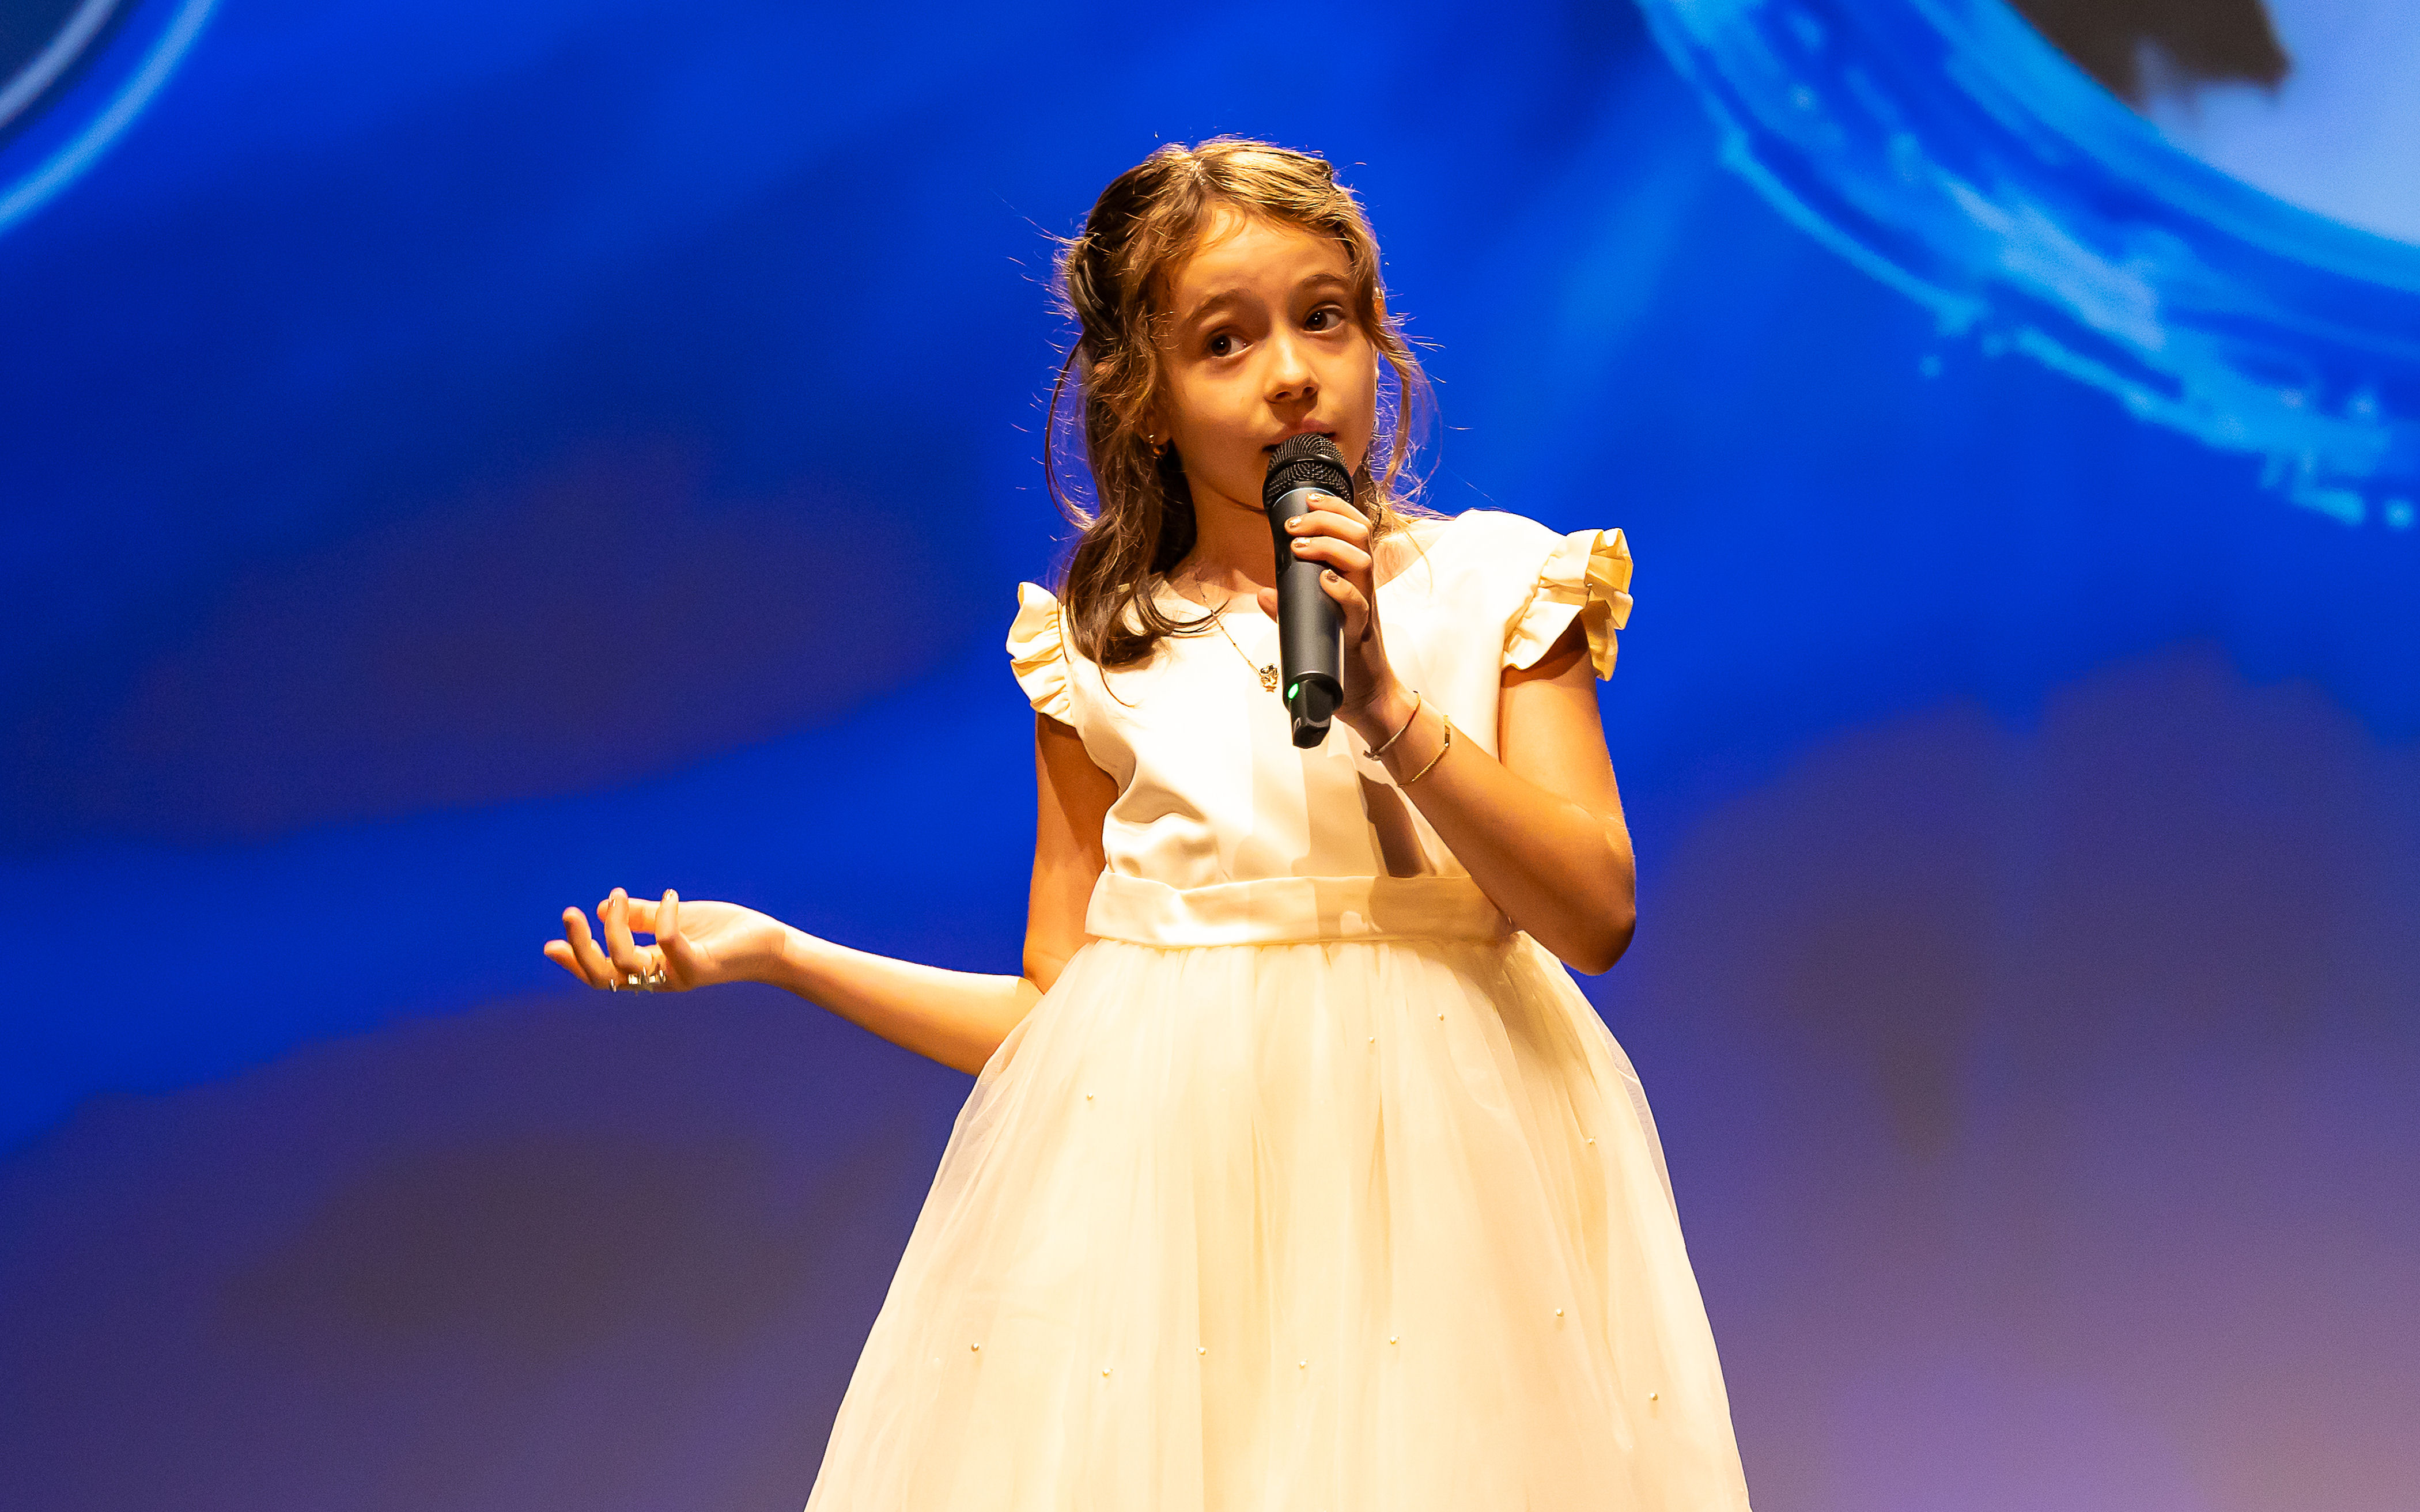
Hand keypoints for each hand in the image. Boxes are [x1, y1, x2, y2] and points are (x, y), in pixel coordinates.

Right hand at [543, 887, 784, 992]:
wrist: (770, 943)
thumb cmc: (725, 932)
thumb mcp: (675, 918)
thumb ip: (642, 916)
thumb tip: (602, 906)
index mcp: (650, 968)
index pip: (603, 972)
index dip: (576, 961)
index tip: (551, 945)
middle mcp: (659, 978)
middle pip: (605, 975)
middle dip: (582, 947)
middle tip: (570, 912)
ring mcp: (679, 975)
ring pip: (627, 962)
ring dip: (615, 926)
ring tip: (618, 894)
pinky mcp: (700, 968)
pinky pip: (668, 944)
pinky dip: (664, 917)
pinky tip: (672, 895)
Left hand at [1255, 489, 1408, 734]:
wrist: (1367, 696)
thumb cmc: (1342, 656)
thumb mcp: (1313, 625)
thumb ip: (1290, 608)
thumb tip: (1263, 594)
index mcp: (1355, 579)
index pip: (1355, 530)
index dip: (1336, 509)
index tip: (1309, 501)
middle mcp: (1364, 588)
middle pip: (1359, 536)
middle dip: (1327, 521)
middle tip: (1294, 526)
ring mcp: (1365, 609)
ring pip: (1361, 562)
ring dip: (1329, 547)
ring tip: (1299, 547)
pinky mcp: (1361, 633)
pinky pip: (1358, 604)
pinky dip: (1340, 589)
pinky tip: (1323, 580)